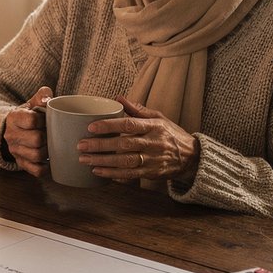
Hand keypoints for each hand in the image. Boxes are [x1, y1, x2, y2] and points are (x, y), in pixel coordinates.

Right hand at [2, 86, 52, 176]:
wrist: (12, 129)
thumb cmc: (27, 115)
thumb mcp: (31, 103)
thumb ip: (41, 96)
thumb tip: (48, 99)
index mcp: (13, 118)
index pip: (31, 121)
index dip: (44, 120)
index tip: (48, 119)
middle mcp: (11, 136)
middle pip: (36, 140)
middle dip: (48, 137)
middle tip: (53, 134)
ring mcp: (15, 151)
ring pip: (36, 156)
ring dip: (48, 151)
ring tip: (52, 145)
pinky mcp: (21, 163)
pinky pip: (36, 171)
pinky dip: (46, 168)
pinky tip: (50, 160)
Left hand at [78, 97, 199, 182]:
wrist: (192, 157)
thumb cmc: (170, 134)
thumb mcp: (159, 117)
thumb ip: (137, 110)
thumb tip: (118, 98)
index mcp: (154, 126)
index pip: (129, 124)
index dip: (109, 125)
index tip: (91, 127)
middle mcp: (153, 143)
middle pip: (123, 144)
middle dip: (100, 145)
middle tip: (81, 145)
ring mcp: (152, 159)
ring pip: (124, 161)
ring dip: (103, 161)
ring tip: (84, 159)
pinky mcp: (151, 173)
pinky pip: (130, 175)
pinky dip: (113, 174)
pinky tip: (98, 172)